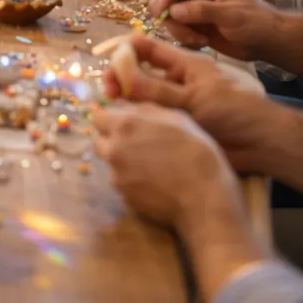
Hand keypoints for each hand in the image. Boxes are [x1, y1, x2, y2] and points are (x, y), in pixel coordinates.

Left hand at [91, 103, 238, 229]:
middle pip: (99, 142)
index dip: (111, 120)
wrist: (204, 198)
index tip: (124, 124)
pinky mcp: (124, 198)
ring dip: (122, 162)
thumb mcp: (177, 118)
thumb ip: (145, 109)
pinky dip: (132, 182)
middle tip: (138, 145)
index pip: (98, 117)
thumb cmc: (197, 152)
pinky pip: (122, 184)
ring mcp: (117, 177)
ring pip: (111, 164)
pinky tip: (154, 183)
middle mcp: (114, 150)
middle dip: (113, 141)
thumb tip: (122, 104)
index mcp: (125, 126)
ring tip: (151, 166)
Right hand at [98, 34, 272, 171]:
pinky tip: (126, 126)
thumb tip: (124, 80)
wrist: (262, 144)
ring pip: (143, 98)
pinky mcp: (178, 125)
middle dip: (121, 79)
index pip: (149, 49)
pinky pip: (152, 119)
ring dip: (127, 100)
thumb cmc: (236, 112)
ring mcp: (177, 105)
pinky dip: (137, 119)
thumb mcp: (197, 98)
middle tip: (107, 93)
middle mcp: (177, 82)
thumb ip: (159, 90)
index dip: (126, 50)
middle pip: (140, 74)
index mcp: (185, 65)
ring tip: (111, 109)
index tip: (105, 59)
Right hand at [147, 0, 282, 61]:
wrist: (267, 43)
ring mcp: (195, 10)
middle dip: (168, 14)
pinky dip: (184, 38)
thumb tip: (174, 11)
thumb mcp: (232, 15)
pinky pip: (177, 30)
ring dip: (178, 30)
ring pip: (170, 16)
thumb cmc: (256, 24)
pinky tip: (202, 44)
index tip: (161, 10)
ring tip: (198, 40)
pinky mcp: (195, 26)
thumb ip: (203, 10)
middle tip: (176, 30)